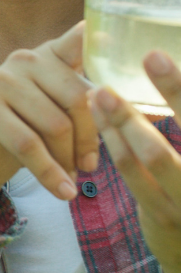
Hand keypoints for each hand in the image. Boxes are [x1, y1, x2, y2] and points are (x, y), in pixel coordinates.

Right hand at [0, 23, 99, 231]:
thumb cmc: (27, 133)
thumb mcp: (56, 111)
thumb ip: (84, 100)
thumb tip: (128, 111)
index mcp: (48, 55)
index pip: (79, 41)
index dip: (100, 45)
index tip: (117, 51)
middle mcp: (23, 59)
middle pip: (77, 98)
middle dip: (90, 138)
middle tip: (91, 166)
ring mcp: (0, 80)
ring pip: (55, 124)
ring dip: (69, 160)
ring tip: (73, 178)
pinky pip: (27, 144)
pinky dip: (49, 172)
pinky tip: (63, 191)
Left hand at [90, 51, 180, 272]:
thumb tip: (160, 64)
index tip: (159, 55)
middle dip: (171, 92)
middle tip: (148, 57)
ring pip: (156, 154)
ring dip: (126, 120)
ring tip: (102, 92)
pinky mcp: (165, 217)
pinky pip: (134, 175)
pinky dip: (116, 145)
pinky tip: (102, 125)